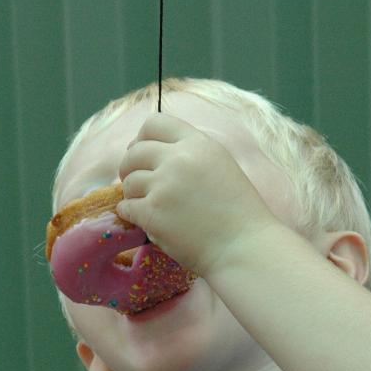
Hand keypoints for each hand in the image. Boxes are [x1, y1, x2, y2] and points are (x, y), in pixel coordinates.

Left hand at [116, 113, 280, 277]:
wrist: (244, 248)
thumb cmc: (240, 214)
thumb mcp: (221, 166)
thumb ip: (192, 154)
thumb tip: (155, 153)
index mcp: (198, 144)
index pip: (155, 123)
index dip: (142, 139)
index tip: (142, 155)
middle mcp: (178, 159)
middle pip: (134, 152)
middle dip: (130, 167)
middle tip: (137, 183)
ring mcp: (163, 186)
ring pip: (129, 182)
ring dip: (133, 194)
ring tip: (148, 206)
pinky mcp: (152, 213)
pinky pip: (126, 207)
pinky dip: (130, 214)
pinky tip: (143, 221)